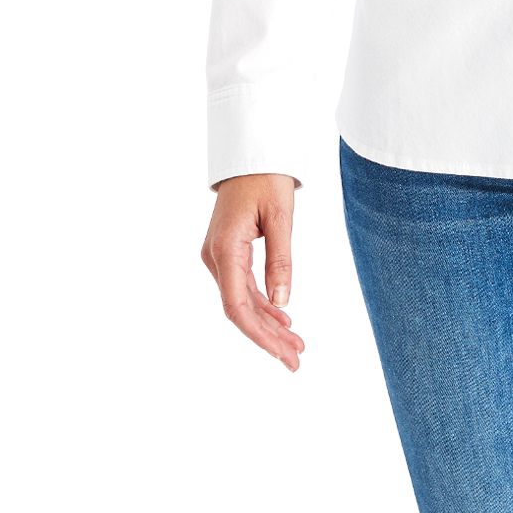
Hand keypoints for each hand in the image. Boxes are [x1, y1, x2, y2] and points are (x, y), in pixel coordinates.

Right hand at [200, 172, 304, 371]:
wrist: (250, 152)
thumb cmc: (266, 177)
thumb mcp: (281, 216)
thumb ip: (281, 260)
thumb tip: (283, 302)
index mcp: (225, 249)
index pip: (237, 306)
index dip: (259, 335)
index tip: (282, 354)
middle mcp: (216, 257)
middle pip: (241, 310)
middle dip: (268, 338)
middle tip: (297, 360)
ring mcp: (219, 256)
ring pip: (243, 301)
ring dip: (268, 324)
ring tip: (296, 345)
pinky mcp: (227, 253)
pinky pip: (243, 287)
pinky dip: (264, 305)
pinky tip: (283, 320)